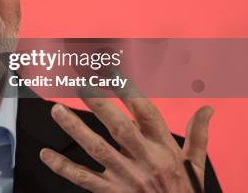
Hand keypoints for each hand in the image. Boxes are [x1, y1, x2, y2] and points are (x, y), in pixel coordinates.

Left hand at [39, 90, 212, 191]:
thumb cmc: (183, 190)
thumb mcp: (194, 163)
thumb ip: (198, 134)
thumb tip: (208, 107)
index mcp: (164, 148)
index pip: (146, 113)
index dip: (129, 91)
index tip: (111, 72)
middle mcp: (144, 160)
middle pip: (119, 128)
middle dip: (99, 103)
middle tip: (79, 83)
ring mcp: (125, 178)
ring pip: (98, 150)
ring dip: (76, 129)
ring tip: (57, 110)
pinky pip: (84, 179)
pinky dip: (63, 167)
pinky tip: (45, 154)